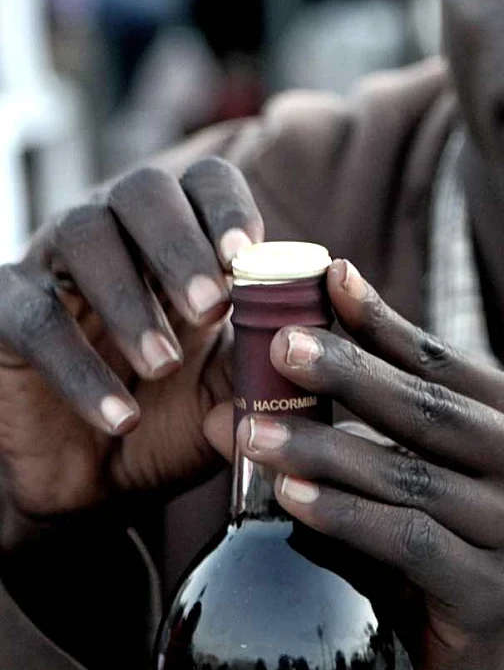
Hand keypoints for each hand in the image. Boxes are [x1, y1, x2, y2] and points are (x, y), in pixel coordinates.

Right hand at [0, 158, 262, 526]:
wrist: (95, 487)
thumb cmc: (171, 418)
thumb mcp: (230, 392)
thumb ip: (267, 364)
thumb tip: (308, 345)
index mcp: (180, 238)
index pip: (204, 181)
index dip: (226, 207)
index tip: (248, 257)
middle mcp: (117, 233)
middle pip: (143, 190)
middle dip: (181, 245)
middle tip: (212, 308)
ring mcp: (55, 267)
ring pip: (84, 236)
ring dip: (131, 299)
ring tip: (163, 365)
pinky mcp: (6, 314)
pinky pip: (36, 320)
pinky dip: (81, 370)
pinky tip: (122, 417)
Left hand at [206, 259, 503, 669]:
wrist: (461, 655)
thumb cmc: (427, 530)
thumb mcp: (409, 451)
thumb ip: (369, 390)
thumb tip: (285, 326)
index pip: (443, 363)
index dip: (380, 323)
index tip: (323, 279)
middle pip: (429, 413)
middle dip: (346, 376)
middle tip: (278, 346)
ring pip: (410, 476)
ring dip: (323, 449)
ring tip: (252, 430)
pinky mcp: (498, 594)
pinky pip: (407, 540)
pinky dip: (344, 515)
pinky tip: (291, 494)